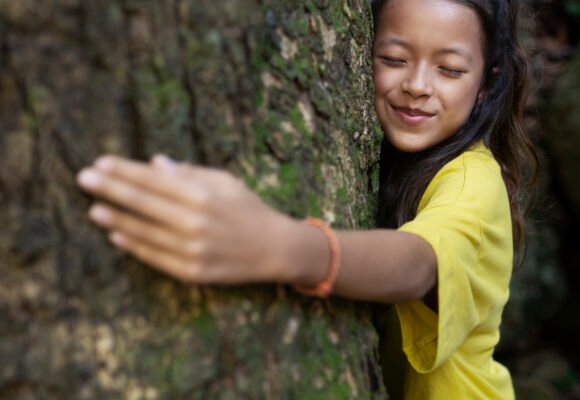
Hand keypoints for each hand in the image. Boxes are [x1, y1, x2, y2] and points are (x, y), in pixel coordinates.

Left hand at [76, 155, 296, 284]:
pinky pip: (157, 258)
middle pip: (144, 204)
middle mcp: (196, 222)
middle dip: (112, 189)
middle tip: (84, 179)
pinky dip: (135, 247)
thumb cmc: (249, 209)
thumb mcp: (226, 182)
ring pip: (146, 233)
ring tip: (94, 209)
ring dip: (117, 220)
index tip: (101, 162)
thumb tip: (155, 163)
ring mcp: (193, 249)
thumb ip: (190, 173)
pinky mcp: (194, 271)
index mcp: (204, 195)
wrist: (275, 249)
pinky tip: (116, 237)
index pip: (155, 180)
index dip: (126, 171)